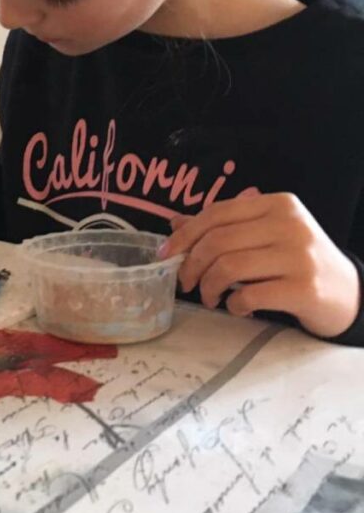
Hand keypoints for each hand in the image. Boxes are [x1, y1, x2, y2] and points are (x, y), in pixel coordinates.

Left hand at [162, 193, 360, 338]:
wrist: (348, 293)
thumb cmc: (298, 261)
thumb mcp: (266, 235)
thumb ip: (226, 227)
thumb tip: (176, 225)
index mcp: (277, 204)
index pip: (218, 213)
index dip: (186, 234)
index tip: (167, 253)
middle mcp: (289, 225)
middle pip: (219, 240)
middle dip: (191, 264)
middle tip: (186, 282)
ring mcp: (299, 256)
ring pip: (229, 267)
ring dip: (209, 287)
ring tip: (209, 298)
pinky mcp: (304, 289)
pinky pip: (249, 295)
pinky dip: (234, 305)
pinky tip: (238, 308)